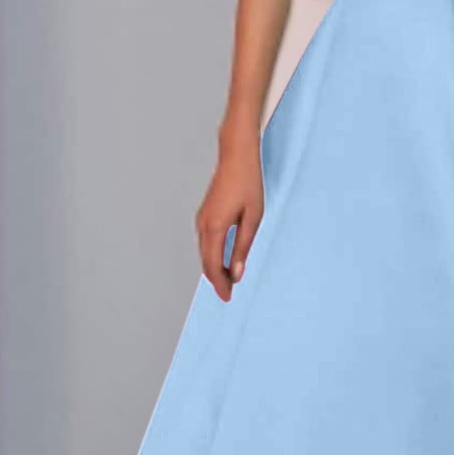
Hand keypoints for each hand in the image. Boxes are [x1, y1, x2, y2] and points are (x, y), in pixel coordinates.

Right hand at [195, 137, 263, 301]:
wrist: (236, 157)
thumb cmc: (248, 185)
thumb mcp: (252, 218)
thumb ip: (242, 247)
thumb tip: (236, 272)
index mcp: (215, 227)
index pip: (213, 265)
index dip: (220, 284)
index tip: (228, 298)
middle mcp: (203, 225)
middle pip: (205, 262)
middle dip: (216, 280)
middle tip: (228, 294)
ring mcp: (201, 219)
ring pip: (203, 253)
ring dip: (213, 268)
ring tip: (227, 281)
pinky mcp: (204, 214)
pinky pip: (205, 242)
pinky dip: (212, 256)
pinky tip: (222, 260)